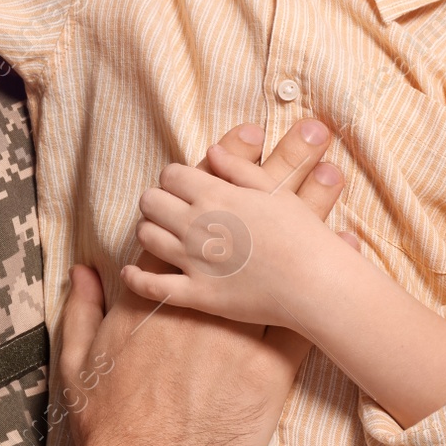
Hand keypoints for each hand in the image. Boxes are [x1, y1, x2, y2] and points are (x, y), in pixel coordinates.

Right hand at [53, 122, 342, 445]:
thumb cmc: (109, 418)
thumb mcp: (81, 356)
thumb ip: (82, 306)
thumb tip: (84, 267)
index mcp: (158, 292)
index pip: (192, 217)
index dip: (216, 176)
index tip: (237, 140)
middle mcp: (201, 301)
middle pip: (243, 226)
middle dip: (273, 175)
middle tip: (303, 133)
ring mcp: (238, 331)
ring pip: (281, 260)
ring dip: (309, 215)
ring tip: (334, 173)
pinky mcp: (267, 367)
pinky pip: (306, 313)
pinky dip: (326, 284)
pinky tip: (351, 249)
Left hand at [119, 120, 350, 328]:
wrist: (316, 283)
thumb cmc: (303, 234)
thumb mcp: (274, 191)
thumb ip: (238, 168)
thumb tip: (210, 151)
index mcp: (215, 195)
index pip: (171, 175)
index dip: (174, 179)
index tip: (183, 187)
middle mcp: (197, 224)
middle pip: (151, 201)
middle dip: (157, 201)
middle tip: (168, 209)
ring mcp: (194, 260)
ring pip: (146, 236)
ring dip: (149, 231)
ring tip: (160, 234)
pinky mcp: (196, 294)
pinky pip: (151, 287)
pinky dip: (135, 278)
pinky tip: (130, 273)